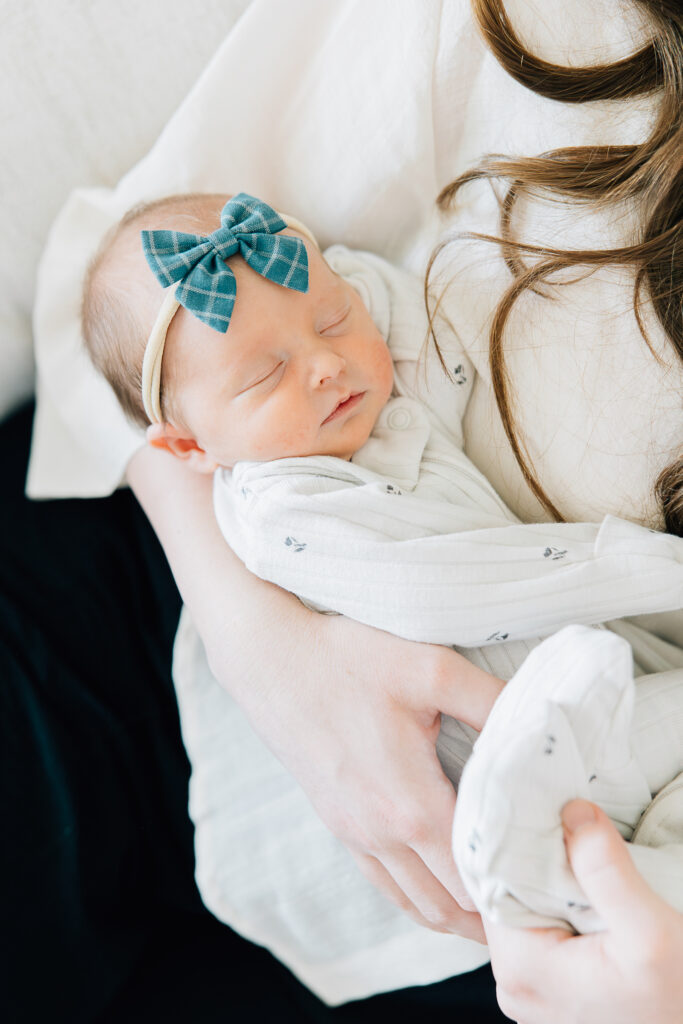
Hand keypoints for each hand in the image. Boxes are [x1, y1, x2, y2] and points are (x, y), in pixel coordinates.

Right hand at [128, 446, 500, 938]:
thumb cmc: (348, 658)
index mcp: (412, 804)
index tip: (554, 888)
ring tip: (500, 907)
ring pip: (416, 904)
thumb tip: (544, 726)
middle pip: (451, 906)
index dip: (519, 890)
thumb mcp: (430, 669)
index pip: (478, 878)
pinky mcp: (337, 823)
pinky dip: (419, 898)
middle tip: (540, 900)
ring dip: (458, 915)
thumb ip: (492, 702)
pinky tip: (439, 887)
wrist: (269, 658)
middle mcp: (381, 833)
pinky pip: (384, 884)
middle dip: (497, 912)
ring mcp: (354, 833)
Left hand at [486, 799, 682, 1022]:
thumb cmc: (679, 1002)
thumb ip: (607, 870)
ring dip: (547, 879)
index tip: (543, 809)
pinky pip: (540, 930)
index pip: (491, 881)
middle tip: (565, 822)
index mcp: (519, 969)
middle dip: (533, 858)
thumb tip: (573, 813)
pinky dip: (557, 902)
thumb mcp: (651, 932)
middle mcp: (514, 984)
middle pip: (506, 894)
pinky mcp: (552, 988)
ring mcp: (531, 989)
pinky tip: (581, 886)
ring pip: (524, 910)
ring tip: (578, 851)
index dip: (516, 841)